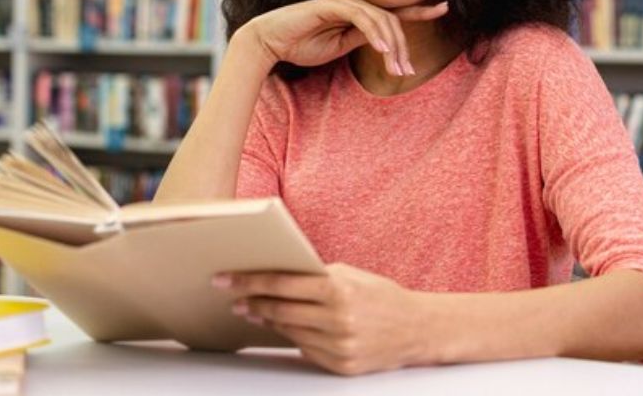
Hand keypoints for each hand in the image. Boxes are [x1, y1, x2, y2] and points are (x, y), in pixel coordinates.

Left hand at [213, 263, 429, 375]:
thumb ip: (317, 277)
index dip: (251, 281)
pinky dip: (294, 338)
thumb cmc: (381, 296)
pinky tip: (284, 329)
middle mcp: (338, 320)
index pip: (283, 284)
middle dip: (253, 303)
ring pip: (289, 332)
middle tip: (234, 298)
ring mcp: (338, 346)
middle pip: (280, 311)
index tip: (226, 279)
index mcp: (340, 290)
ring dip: (269, 322)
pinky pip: (305, 351)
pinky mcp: (340, 366)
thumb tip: (277, 279)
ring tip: (254, 312)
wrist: (416, 329)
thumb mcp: (351, 276)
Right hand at [241, 0, 448, 76]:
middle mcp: (353, 0)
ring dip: (391, 46)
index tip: (443, 8)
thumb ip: (362, 38)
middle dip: (402, 48)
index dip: (419, 10)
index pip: (393, 11)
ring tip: (396, 69)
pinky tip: (382, 50)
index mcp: (357, 11)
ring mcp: (343, 0)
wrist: (270, 42)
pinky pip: (361, 18)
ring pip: (381, 20)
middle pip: (391, 20)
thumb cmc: (303, 44)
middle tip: (405, 72)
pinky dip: (374, 34)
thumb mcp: (341, 45)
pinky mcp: (331, 3)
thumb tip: (386, 42)